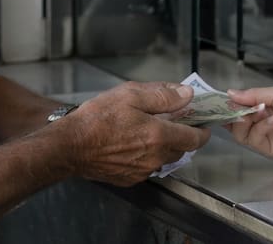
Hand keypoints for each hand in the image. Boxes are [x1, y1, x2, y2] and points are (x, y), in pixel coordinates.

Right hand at [61, 81, 210, 186]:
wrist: (70, 146)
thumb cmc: (96, 119)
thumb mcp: (129, 95)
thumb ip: (162, 95)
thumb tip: (186, 94)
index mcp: (159, 135)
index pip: (195, 138)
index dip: (202, 130)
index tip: (202, 123)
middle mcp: (155, 157)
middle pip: (181, 149)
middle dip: (180, 135)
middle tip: (168, 120)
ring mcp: (142, 171)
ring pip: (163, 158)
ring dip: (162, 146)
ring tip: (144, 130)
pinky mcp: (129, 179)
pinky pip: (146, 167)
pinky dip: (145, 156)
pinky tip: (129, 144)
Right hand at [225, 85, 272, 160]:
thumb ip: (253, 95)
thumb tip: (229, 93)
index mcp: (262, 106)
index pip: (238, 106)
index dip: (227, 105)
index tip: (218, 101)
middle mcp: (260, 121)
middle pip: (235, 122)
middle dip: (232, 114)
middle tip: (235, 108)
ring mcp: (265, 136)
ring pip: (240, 133)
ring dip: (245, 121)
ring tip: (258, 113)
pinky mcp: (271, 149)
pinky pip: (254, 141)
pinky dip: (259, 129)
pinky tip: (270, 121)